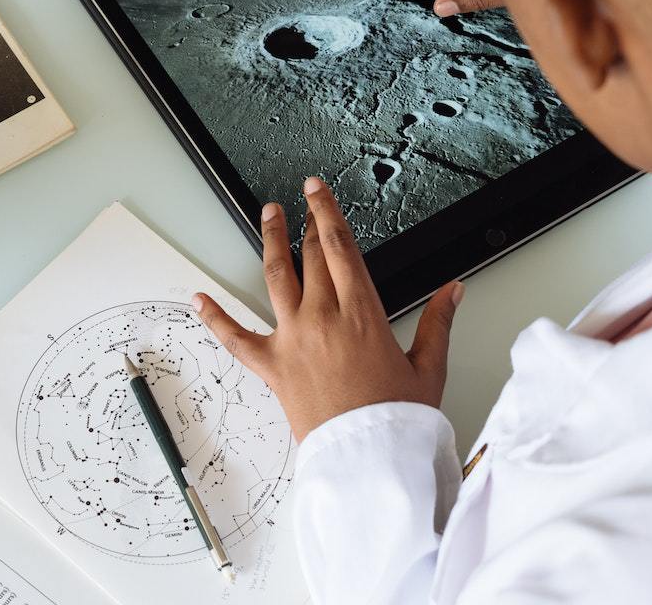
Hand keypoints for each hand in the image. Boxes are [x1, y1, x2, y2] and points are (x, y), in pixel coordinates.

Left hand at [193, 177, 464, 441]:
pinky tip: (199, 298)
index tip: (317, 190)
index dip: (326, 211)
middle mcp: (322, 318)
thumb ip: (438, 322)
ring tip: (267, 216)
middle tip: (302, 202)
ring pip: (275, 277)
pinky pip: (235, 338)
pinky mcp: (272, 367)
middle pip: (310, 255)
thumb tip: (453, 290)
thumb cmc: (397, 419)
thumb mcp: (428, 367)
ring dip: (270, 241)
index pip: (339, 245)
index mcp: (361, 312)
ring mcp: (293, 339)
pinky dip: (215, 317)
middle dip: (306, 224)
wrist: (367, 460)